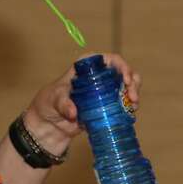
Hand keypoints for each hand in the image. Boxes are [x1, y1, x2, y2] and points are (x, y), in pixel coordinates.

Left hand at [23, 53, 142, 152]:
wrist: (49, 124)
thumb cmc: (49, 103)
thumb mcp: (54, 100)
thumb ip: (63, 104)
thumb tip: (73, 113)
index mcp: (86, 67)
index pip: (108, 59)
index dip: (121, 66)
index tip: (126, 79)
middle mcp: (98, 76)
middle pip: (123, 72)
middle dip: (133, 82)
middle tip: (133, 98)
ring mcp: (104, 91)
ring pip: (126, 87)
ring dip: (134, 94)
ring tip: (133, 106)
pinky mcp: (106, 106)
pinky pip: (123, 103)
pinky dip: (129, 107)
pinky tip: (131, 113)